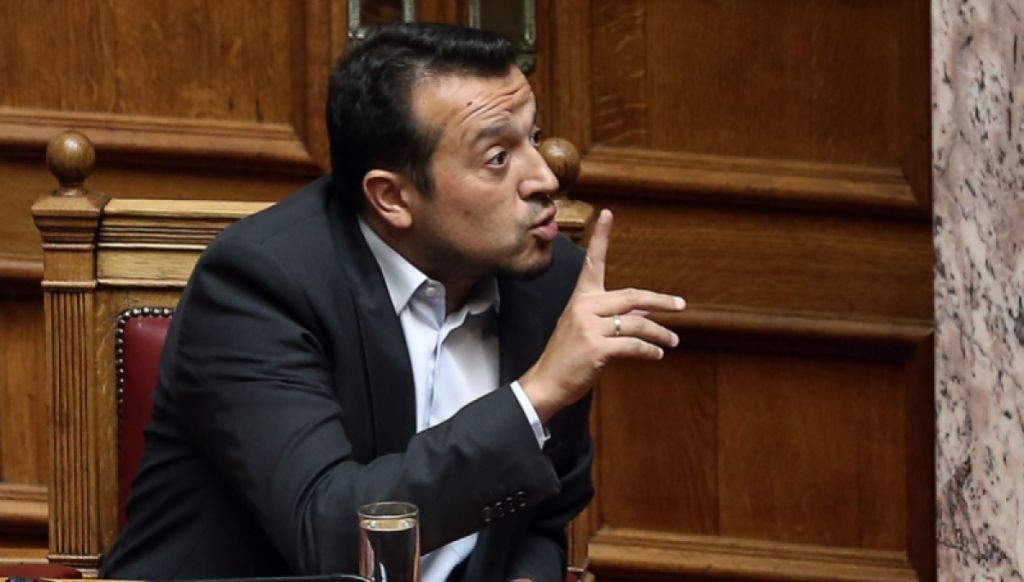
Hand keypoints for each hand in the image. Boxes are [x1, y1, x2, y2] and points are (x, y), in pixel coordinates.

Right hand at [519, 209, 684, 422]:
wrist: (546, 382)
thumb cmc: (567, 356)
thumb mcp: (585, 328)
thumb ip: (613, 315)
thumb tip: (645, 309)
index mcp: (581, 298)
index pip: (593, 262)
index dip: (602, 236)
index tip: (609, 213)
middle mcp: (584, 307)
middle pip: (632, 296)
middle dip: (661, 301)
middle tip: (681, 305)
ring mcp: (589, 327)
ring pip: (637, 322)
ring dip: (660, 333)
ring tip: (673, 341)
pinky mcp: (597, 348)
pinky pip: (633, 345)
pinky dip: (649, 350)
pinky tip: (656, 354)